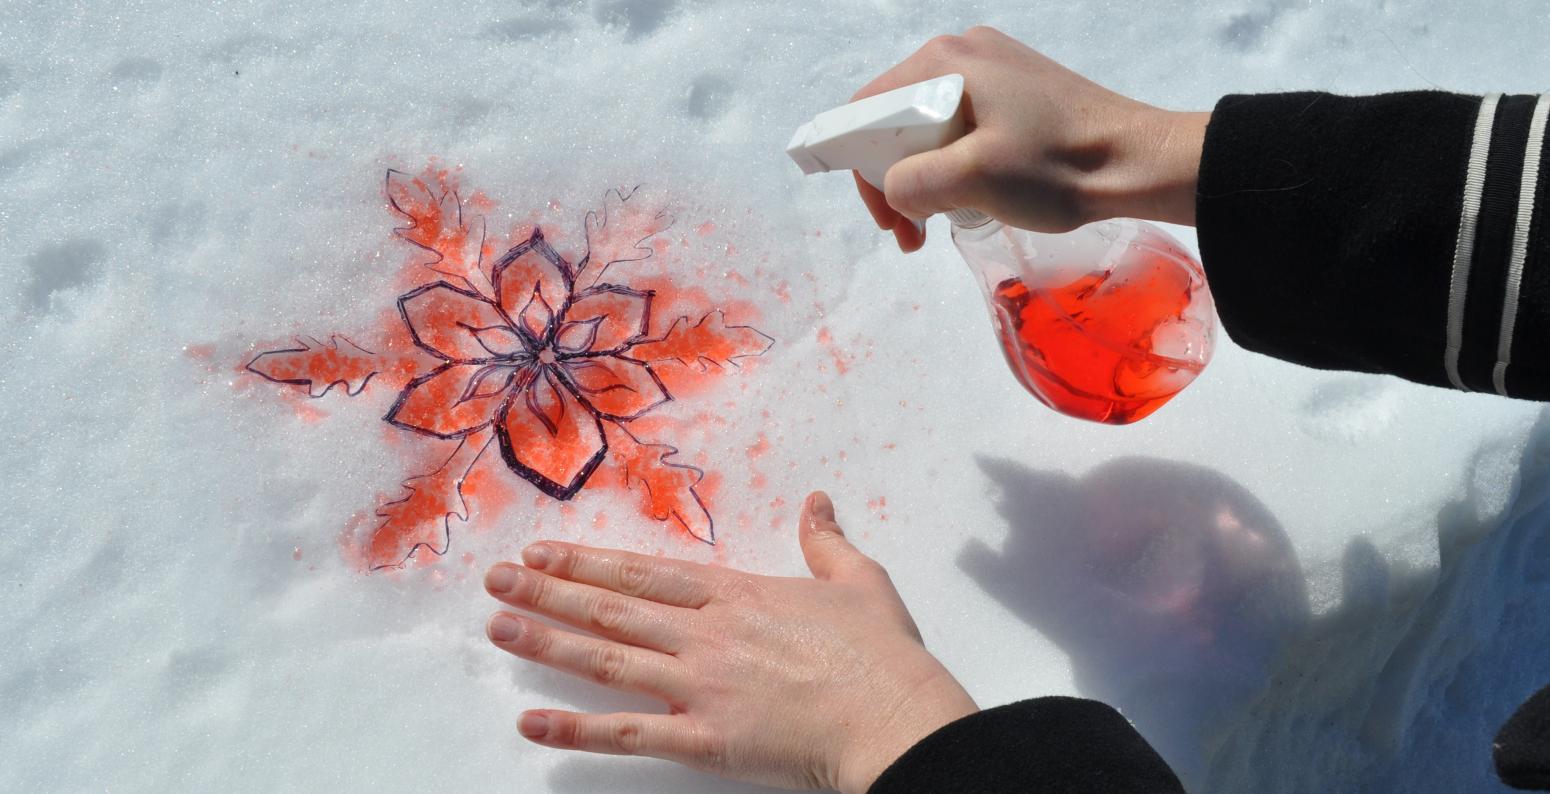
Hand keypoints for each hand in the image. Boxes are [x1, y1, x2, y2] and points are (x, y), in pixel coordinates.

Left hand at [483, 492, 977, 792]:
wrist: (893, 715)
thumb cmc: (880, 653)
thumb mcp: (858, 580)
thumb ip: (826, 542)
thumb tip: (818, 504)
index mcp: (736, 594)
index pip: (645, 572)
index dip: (588, 562)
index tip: (544, 552)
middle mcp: (705, 633)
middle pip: (612, 607)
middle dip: (549, 592)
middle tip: (496, 581)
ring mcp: (699, 685)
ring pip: (608, 658)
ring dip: (549, 642)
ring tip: (499, 629)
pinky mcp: (704, 738)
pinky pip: (628, 734)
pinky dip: (576, 728)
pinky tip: (532, 721)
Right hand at [851, 25, 1208, 250]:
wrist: (1138, 161)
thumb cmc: (1056, 166)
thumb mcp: (973, 179)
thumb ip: (913, 183)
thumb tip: (895, 190)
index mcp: (945, 62)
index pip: (868, 109)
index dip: (863, 167)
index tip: (888, 218)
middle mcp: (963, 52)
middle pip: (896, 118)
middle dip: (895, 178)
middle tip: (913, 232)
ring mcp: (993, 67)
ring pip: (929, 126)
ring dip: (924, 177)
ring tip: (942, 221)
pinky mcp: (1016, 89)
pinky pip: (961, 125)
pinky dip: (954, 163)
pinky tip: (973, 195)